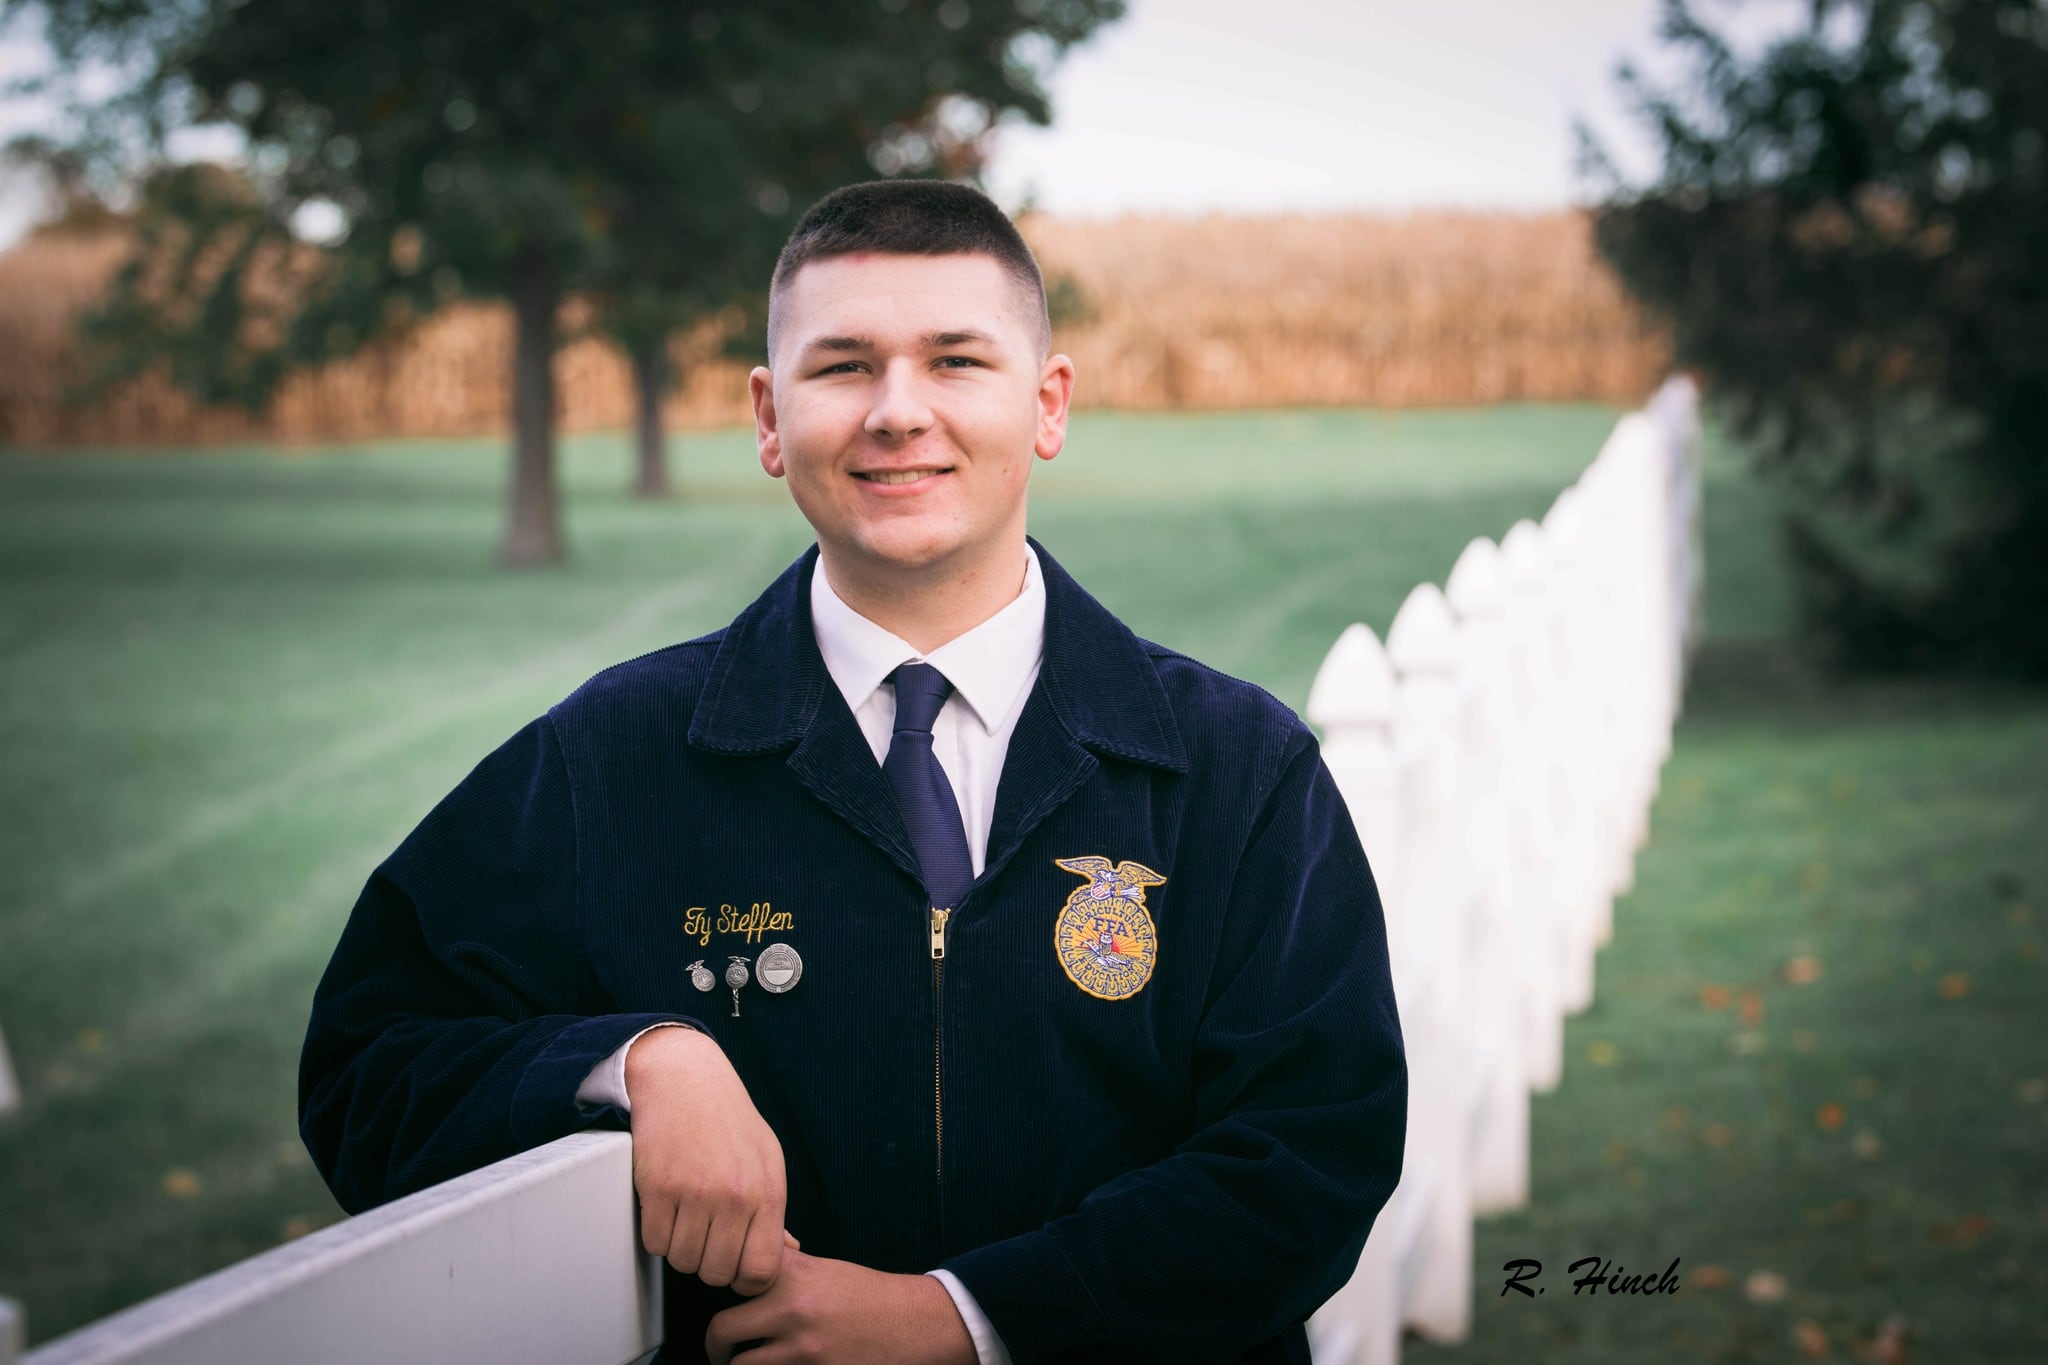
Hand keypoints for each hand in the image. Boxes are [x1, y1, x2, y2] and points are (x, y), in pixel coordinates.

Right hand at [625, 1025, 789, 1293]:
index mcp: (767, 1192)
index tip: (732, 1264)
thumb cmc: (727, 1119)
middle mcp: (735, 1196)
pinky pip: (654, 1242)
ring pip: (682, 1261)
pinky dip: (655, 1232)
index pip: (761, 1271)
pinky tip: (665, 1206)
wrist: (685, 1078)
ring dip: (679, 1246)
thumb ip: (773, 1210)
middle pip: (716, 1273)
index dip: (743, 1278)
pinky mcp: (659, 1187)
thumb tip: (788, 1250)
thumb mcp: (765, 1158)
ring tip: (684, 1215)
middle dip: (707, 1262)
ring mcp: (696, 1193)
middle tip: (704, 1235)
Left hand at [705, 1249, 976, 1364]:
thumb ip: (783, 1265)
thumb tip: (744, 1259)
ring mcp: (802, 1350)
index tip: (719, 1303)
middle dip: (714, 1347)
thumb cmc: (868, 1296)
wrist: (915, 1324)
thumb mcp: (823, 1267)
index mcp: (792, 1275)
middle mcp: (792, 1310)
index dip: (717, 1291)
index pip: (728, 1278)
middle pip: (721, 1331)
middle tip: (719, 1351)